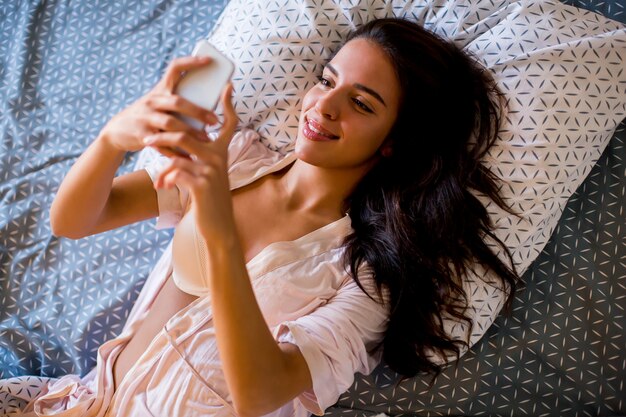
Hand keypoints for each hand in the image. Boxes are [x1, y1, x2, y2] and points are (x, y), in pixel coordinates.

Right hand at [99, 56, 219, 153]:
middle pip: (178, 102)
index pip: (175, 68)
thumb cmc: (147, 115)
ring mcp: (146, 117)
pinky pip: (162, 143)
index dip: (191, 62)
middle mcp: (152, 101)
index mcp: (160, 89)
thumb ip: (177, 101)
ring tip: (206, 139)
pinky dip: (176, 150)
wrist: (116, 131)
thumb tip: (209, 103)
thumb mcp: (158, 103)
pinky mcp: (142, 135)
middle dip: (198, 111)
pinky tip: (189, 155)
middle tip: (215, 120)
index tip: (209, 60)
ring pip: (171, 124)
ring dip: (190, 132)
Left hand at [146, 83, 238, 241]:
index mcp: (222, 153)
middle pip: (187, 133)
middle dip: (163, 134)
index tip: (228, 86)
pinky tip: (161, 187)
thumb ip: (198, 159)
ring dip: (160, 154)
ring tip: (150, 160)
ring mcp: (211, 171)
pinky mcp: (201, 185)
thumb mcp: (207, 176)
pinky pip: (176, 171)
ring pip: (178, 151)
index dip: (229, 104)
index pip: (229, 123)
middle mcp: (219, 158)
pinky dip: (165, 178)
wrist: (218, 226)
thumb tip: (178, 148)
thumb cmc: (209, 200)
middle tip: (147, 138)